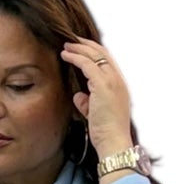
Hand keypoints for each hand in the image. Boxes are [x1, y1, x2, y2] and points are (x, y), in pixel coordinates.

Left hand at [61, 37, 133, 154]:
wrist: (114, 143)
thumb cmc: (106, 133)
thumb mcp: (96, 115)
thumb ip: (88, 103)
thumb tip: (78, 96)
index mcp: (119, 86)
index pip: (107, 61)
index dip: (93, 52)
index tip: (81, 49)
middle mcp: (118, 80)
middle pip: (102, 53)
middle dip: (86, 44)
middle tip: (71, 40)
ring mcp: (112, 81)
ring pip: (94, 55)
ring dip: (79, 47)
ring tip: (66, 45)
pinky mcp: (103, 85)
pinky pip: (87, 64)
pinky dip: (75, 57)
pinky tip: (65, 55)